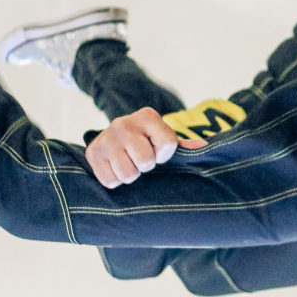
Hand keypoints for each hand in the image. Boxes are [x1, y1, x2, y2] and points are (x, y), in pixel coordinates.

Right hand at [85, 107, 202, 188]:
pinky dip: (115, 180)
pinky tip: (115, 167)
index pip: (167, 144)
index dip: (164, 155)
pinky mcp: (92, 153)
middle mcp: (124, 123)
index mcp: (147, 116)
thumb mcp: (164, 139)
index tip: (157, 151)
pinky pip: (110, 181)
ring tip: (127, 163)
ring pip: (128, 174)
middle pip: (146, 162)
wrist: (115, 138)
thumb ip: (184, 146)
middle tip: (140, 159)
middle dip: (146, 166)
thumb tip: (204, 147)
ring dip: (130, 175)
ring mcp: (106, 138)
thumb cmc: (146, 142)